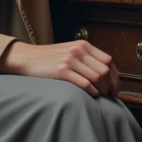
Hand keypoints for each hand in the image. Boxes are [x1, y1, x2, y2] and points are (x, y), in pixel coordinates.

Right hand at [0, 39, 119, 97]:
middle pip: (105, 70)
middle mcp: (78, 50)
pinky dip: (91, 91)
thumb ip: (86, 59)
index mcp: (83, 45)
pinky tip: (91, 95)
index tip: (114, 88)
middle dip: (110, 85)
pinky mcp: (62, 71)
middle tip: (109, 95)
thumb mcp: (70, 52)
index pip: (108, 61)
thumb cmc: (49, 59)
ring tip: (99, 96)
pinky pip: (84, 83)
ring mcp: (70, 60)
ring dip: (101, 90)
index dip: (115, 76)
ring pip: (97, 78)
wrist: (27, 58)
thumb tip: (105, 75)